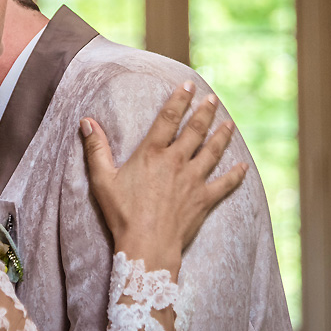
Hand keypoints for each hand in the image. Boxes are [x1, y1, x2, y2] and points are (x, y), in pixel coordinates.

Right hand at [81, 83, 246, 274]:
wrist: (147, 245)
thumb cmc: (122, 213)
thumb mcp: (102, 179)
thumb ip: (96, 148)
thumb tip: (86, 121)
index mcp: (152, 153)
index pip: (168, 118)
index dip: (179, 99)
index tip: (188, 85)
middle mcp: (176, 162)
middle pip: (195, 130)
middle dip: (205, 112)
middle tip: (213, 98)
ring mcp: (193, 180)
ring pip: (212, 152)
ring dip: (222, 136)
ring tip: (230, 123)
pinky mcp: (204, 200)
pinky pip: (224, 185)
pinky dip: (235, 176)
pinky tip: (244, 167)